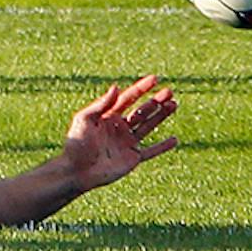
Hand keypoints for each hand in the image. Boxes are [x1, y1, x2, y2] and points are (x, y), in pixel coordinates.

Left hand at [61, 75, 177, 191]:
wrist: (76, 171)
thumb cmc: (76, 144)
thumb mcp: (85, 119)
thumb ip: (101, 104)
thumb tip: (116, 87)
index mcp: (108, 115)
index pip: (128, 98)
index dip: (141, 88)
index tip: (154, 79)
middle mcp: (120, 127)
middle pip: (142, 111)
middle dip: (156, 101)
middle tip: (170, 92)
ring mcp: (127, 142)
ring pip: (149, 126)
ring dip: (161, 116)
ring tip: (174, 105)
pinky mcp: (132, 158)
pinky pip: (151, 151)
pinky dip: (163, 146)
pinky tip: (174, 140)